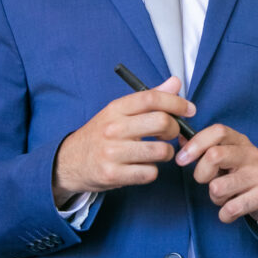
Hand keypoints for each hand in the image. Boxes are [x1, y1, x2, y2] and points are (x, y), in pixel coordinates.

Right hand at [52, 77, 195, 205]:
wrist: (68, 162)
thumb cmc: (100, 135)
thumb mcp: (118, 111)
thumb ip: (148, 98)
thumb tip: (175, 82)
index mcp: (116, 108)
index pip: (152, 98)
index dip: (176, 102)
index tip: (189, 109)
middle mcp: (113, 128)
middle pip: (162, 122)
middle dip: (175, 129)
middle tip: (171, 133)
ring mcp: (112, 153)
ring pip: (161, 151)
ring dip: (166, 152)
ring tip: (158, 151)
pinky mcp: (113, 175)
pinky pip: (150, 173)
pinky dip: (152, 171)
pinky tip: (143, 166)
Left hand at [175, 124, 257, 228]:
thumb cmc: (245, 174)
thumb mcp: (229, 156)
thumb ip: (206, 148)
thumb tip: (180, 138)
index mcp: (240, 141)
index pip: (217, 131)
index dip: (195, 144)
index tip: (181, 160)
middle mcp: (251, 154)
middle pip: (214, 155)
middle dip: (201, 174)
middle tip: (206, 181)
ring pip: (218, 187)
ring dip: (215, 198)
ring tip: (225, 196)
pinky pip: (231, 208)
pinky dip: (225, 214)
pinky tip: (231, 210)